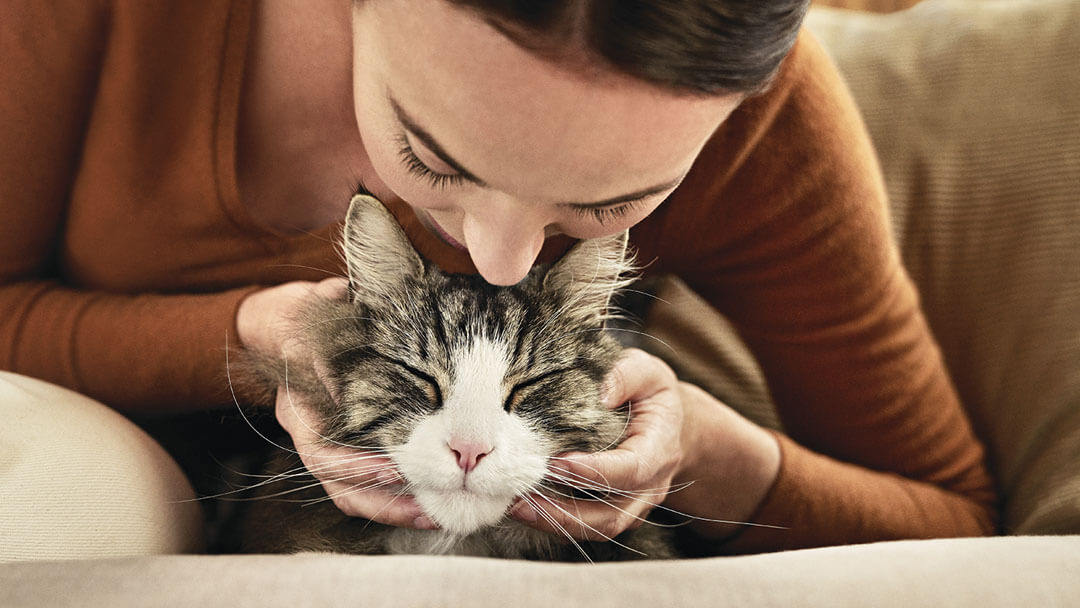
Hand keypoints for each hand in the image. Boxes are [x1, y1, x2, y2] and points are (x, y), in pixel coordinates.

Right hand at [236, 278, 435, 528]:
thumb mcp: (315, 320)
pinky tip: (428, 499)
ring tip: (435, 513)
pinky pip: (365, 487)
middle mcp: (310, 436)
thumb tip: (342, 383)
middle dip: (384, 503)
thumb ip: (328, 349)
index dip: (357, 467)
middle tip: (428, 508)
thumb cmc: (307, 316)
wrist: (290, 321)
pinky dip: (395, 497)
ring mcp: (327, 445)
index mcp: (299, 410)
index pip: (323, 453)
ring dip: (394, 509)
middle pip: (340, 487)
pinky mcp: (347, 449)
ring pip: (353, 495)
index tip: (394, 471)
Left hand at [510, 348, 684, 541]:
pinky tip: (527, 509)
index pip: (629, 470)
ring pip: (597, 528)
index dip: (594, 471)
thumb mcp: (649, 372)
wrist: (669, 425)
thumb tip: (603, 393)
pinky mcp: (614, 512)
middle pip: (610, 515)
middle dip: (565, 513)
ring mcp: (633, 506)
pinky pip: (587, 528)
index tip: (557, 462)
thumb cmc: (652, 395)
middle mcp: (649, 488)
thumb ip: (629, 375)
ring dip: (555, 524)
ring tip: (516, 509)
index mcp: (658, 451)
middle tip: (522, 501)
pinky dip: (556, 524)